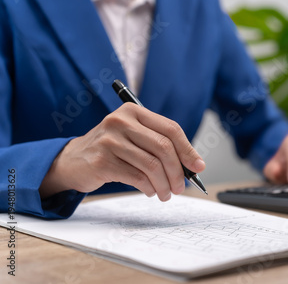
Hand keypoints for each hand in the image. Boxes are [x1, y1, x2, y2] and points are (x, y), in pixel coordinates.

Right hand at [40, 103, 204, 200]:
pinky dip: (149, 188)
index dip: (188, 149)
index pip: (170, 129)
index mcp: (133, 111)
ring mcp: (110, 140)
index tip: (198, 167)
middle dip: (178, 172)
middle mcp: (121, 121)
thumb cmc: (111, 149)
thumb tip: (192, 165)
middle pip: (164, 148)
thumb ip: (159, 145)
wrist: (72, 160)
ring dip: (164, 184)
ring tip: (166, 193)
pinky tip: (149, 190)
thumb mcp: (134, 138)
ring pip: (152, 165)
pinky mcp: (102, 161)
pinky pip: (137, 177)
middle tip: (181, 187)